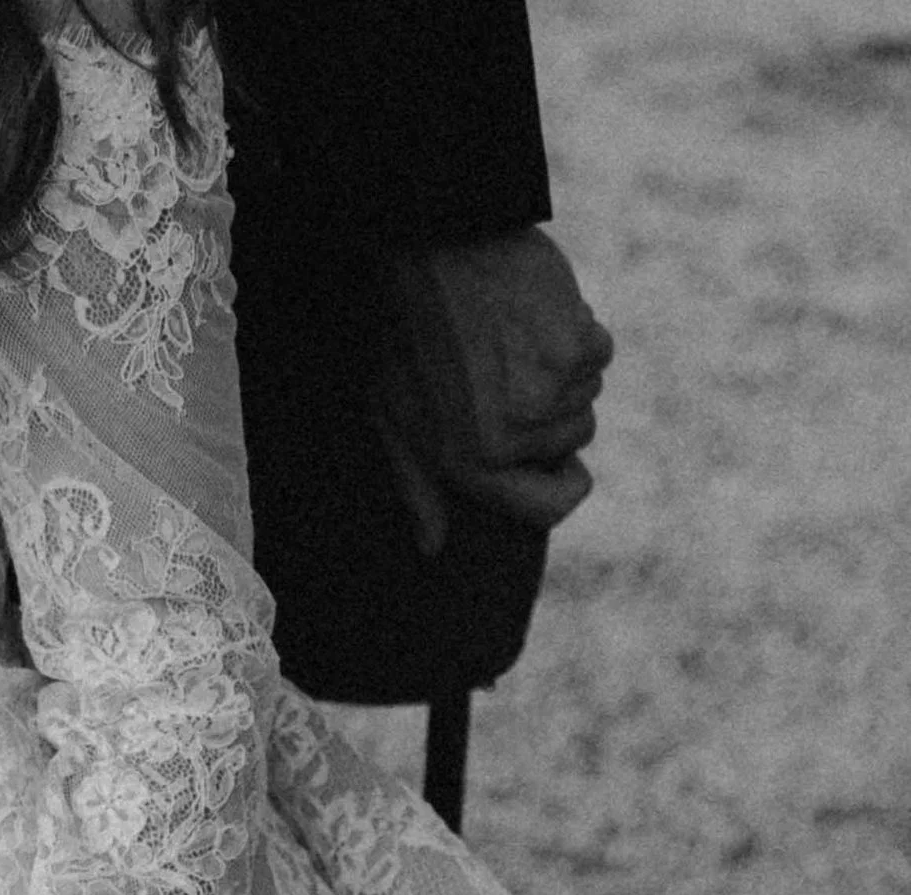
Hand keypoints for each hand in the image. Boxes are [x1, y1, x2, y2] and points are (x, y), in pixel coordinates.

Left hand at [371, 229, 614, 558]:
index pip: (550, 507)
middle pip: (575, 438)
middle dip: (556, 407)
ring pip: (587, 390)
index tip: (566, 467)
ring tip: (515, 334)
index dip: (565, 486)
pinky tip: (537, 311)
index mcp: (472, 464)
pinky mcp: (575, 347)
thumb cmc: (404, 334)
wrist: (431, 249)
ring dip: (565, 364)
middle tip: (512, 366)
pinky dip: (579, 329)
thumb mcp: (393, 419)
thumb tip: (431, 548)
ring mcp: (548, 394)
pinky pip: (599, 349)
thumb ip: (417, 488)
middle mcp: (515, 439)